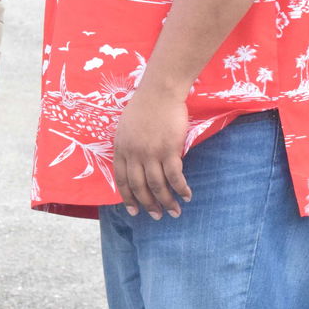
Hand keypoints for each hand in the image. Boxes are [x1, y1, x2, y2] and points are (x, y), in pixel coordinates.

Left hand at [112, 88, 192, 218]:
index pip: (122, 180)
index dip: (128, 198)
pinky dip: (181, 189)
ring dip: (166, 202)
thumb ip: (127, 147)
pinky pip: (174, 176)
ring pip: (157, 185)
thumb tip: (132, 164)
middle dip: (148, 205)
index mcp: (121, 149)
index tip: (134, 211)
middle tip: (157, 216)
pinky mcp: (169, 150)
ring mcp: (151, 153)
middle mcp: (133, 154)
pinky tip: (187, 195)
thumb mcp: (125, 127)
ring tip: (174, 212)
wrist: (160, 91)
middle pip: (139, 187)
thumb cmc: (144, 106)